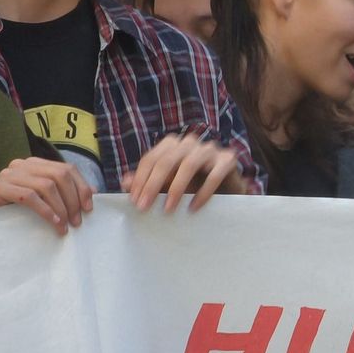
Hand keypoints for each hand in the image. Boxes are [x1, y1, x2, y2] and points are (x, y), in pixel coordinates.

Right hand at [0, 157, 94, 235]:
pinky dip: (45, 211)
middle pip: (59, 176)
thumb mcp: (43, 200)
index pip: (67, 169)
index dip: (81, 188)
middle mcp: (21, 164)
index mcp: (35, 163)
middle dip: (72, 200)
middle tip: (76, 222)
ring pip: (46, 186)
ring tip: (65, 226)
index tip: (88, 209)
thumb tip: (94, 192)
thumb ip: (64, 192)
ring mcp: (7, 174)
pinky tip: (53, 224)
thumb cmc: (16, 213)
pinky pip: (28, 197)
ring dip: (61, 208)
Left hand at [122, 133, 247, 212]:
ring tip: (168, 210)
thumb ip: (148, 181)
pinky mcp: (227, 159)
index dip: (140, 180)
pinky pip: (213, 175)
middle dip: (153, 185)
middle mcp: (190, 142)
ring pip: (189, 164)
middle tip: (144, 207)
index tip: (134, 202)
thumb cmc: (194, 184)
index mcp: (172, 145)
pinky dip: (202, 193)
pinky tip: (193, 207)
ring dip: (176, 189)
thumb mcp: (168, 184)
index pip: (151, 158)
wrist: (228, 187)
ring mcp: (210, 149)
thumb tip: (125, 182)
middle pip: (167, 160)